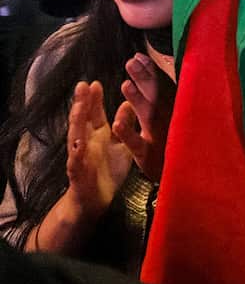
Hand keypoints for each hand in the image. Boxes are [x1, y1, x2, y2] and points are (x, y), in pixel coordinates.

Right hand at [65, 81, 132, 220]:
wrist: (96, 200)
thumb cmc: (109, 170)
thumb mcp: (121, 145)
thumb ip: (124, 125)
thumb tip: (128, 103)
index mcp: (98, 135)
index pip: (94, 113)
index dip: (94, 99)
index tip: (95, 83)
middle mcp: (86, 142)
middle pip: (82, 119)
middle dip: (82, 103)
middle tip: (83, 85)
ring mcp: (80, 156)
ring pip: (76, 136)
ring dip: (76, 122)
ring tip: (78, 106)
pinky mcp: (78, 173)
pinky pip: (77, 161)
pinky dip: (77, 152)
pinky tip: (78, 143)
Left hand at [112, 54, 175, 180]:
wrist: (191, 179)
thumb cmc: (181, 146)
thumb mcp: (178, 120)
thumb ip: (170, 99)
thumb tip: (164, 74)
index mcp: (174, 111)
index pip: (163, 87)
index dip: (151, 71)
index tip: (140, 56)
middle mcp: (170, 121)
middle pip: (156, 96)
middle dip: (144, 78)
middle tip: (131, 62)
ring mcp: (161, 138)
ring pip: (148, 116)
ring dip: (138, 100)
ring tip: (125, 84)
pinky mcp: (150, 157)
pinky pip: (138, 143)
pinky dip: (129, 133)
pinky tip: (118, 122)